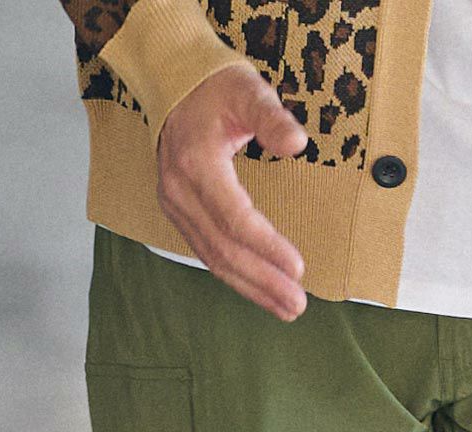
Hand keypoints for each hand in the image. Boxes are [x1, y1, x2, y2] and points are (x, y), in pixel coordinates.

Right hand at [157, 64, 309, 321]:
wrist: (173, 84)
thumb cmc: (215, 88)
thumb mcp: (247, 90)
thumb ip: (271, 117)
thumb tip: (297, 142)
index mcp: (195, 163)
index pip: (234, 218)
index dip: (266, 246)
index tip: (298, 268)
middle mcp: (179, 191)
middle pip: (224, 249)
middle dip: (263, 280)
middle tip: (298, 304)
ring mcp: (175, 206)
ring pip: (214, 259)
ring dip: (252, 288)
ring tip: (287, 308)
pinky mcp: (180, 214)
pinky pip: (208, 253)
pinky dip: (237, 276)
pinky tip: (261, 291)